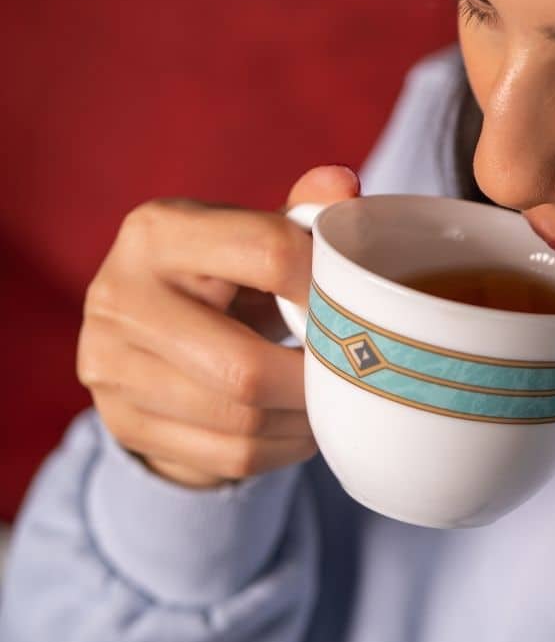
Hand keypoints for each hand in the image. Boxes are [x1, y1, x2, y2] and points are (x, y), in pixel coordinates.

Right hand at [76, 165, 359, 487]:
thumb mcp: (255, 235)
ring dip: (303, 420)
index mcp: (158, 231)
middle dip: (315, 379)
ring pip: (240, 422)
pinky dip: (281, 449)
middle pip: (245, 366)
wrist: (148, 337)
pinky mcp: (122, 423)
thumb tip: (345, 185)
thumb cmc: (224, 275)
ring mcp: (110, 367)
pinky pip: (228, 457)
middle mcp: (120, 296)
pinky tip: (301, 428)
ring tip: (333, 401)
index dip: (327, 287)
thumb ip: (303, 212)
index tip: (357, 308)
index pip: (267, 254)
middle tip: (354, 374)